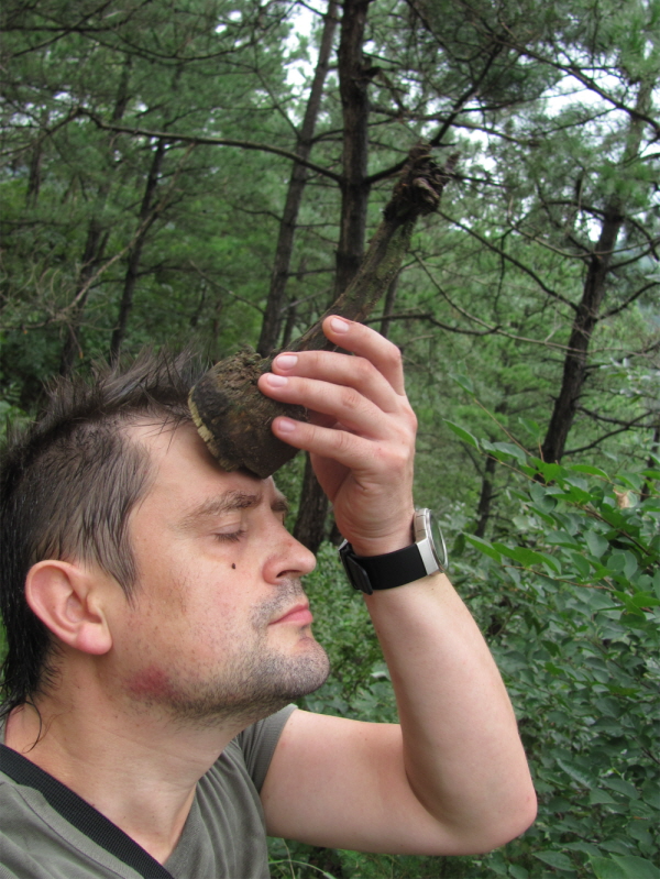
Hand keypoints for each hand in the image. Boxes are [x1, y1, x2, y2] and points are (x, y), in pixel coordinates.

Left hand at [258, 317, 416, 555]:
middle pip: (360, 372)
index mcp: (395, 402)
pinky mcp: (383, 466)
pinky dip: (305, 432)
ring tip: (268, 387)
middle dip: (314, 362)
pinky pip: (339, 441)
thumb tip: (289, 378)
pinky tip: (278, 428)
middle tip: (276, 363)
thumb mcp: (343, 434)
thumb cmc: (356, 477)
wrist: (380, 527)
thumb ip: (328, 408)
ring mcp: (396, 440)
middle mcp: (401, 415)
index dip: (359, 334)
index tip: (327, 322)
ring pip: (347, 402)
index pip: (385, 356)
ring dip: (303, 390)